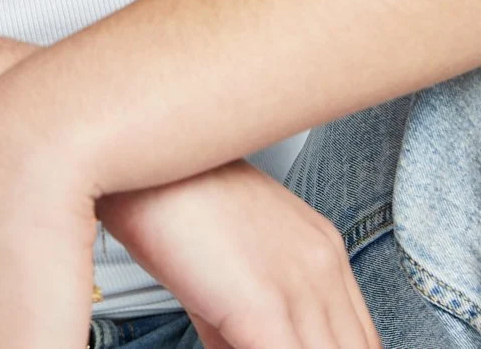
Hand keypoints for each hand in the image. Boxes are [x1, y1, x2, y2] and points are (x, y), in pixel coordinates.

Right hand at [96, 158, 382, 347]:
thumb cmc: (163, 197)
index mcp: (322, 250)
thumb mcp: (222, 262)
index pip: (357, 337)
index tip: (285, 346)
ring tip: (240, 344)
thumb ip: (245, 321)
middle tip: (256, 344)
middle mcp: (323, 265)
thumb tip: (236, 348)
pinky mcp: (264, 307)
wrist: (131, 158)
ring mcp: (299, 285)